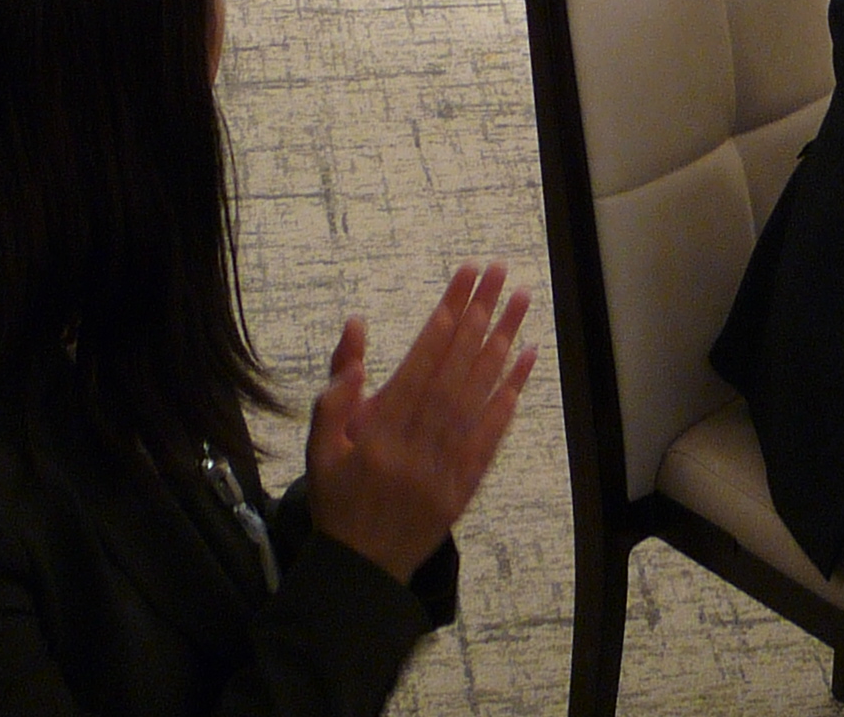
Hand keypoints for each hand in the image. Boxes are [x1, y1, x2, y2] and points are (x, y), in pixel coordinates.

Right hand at [304, 263, 536, 584]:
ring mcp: (446, 466)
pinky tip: (525, 364)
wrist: (360, 570)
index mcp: (380, 432)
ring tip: (520, 301)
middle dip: (480, 315)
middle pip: (456, 368)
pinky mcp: (465, 486)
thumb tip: (356, 329)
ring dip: (502, 345)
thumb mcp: (319, 446)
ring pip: (479, 395)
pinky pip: (492, 437)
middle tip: (500, 272)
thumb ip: (335, 390)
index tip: (465, 279)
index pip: (422, 362)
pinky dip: (509, 398)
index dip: (446, 317)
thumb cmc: (337, 499)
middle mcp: (418, 445)